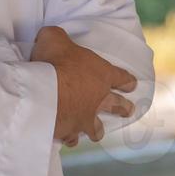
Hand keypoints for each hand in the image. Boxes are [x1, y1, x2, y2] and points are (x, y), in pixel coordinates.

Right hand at [30, 26, 136, 145]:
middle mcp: (99, 99)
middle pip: (119, 106)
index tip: (132, 85)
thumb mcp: (54, 38)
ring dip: (96, 130)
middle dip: (124, 108)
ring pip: (97, 129)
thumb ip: (57, 36)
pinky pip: (72, 139)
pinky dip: (69, 138)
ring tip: (96, 132)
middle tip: (129, 110)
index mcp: (102, 75)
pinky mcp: (70, 132)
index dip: (128, 81)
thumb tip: (51, 36)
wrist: (41, 92)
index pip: (122, 77)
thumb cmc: (53, 62)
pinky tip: (67, 138)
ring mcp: (85, 119)